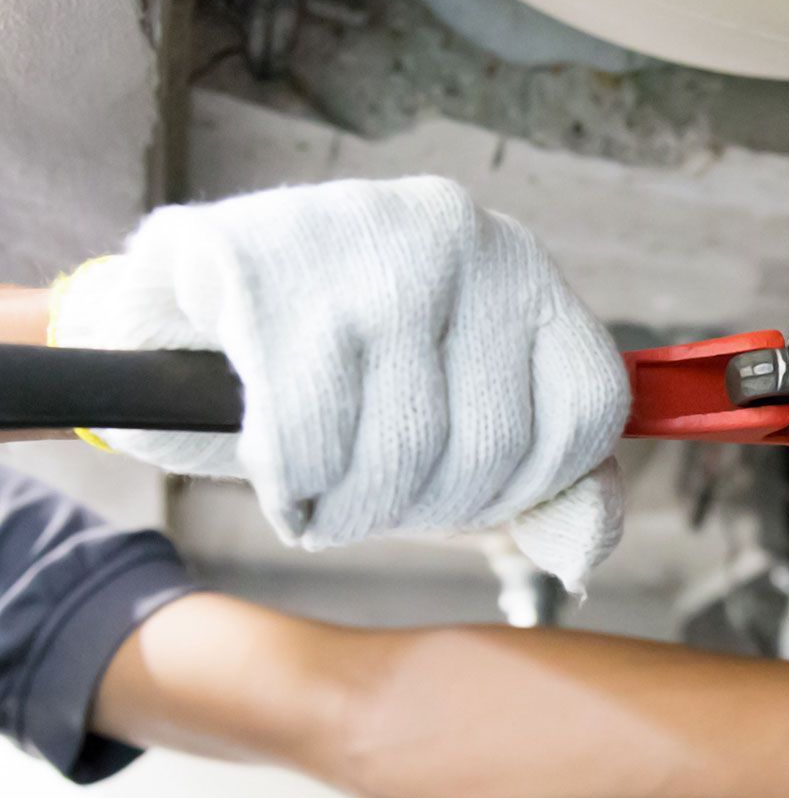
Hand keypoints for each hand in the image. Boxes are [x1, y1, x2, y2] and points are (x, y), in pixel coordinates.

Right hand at [51, 178, 628, 589]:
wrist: (192, 301)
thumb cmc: (351, 375)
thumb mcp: (465, 418)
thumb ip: (550, 487)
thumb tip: (582, 557)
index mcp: (527, 271)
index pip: (588, 411)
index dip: (532, 485)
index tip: (471, 494)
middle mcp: (465, 240)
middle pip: (493, 446)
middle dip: (428, 507)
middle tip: (375, 499)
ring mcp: (368, 245)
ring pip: (401, 454)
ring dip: (353, 510)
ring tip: (327, 489)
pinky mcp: (268, 272)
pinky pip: (307, 445)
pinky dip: (292, 487)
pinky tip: (279, 466)